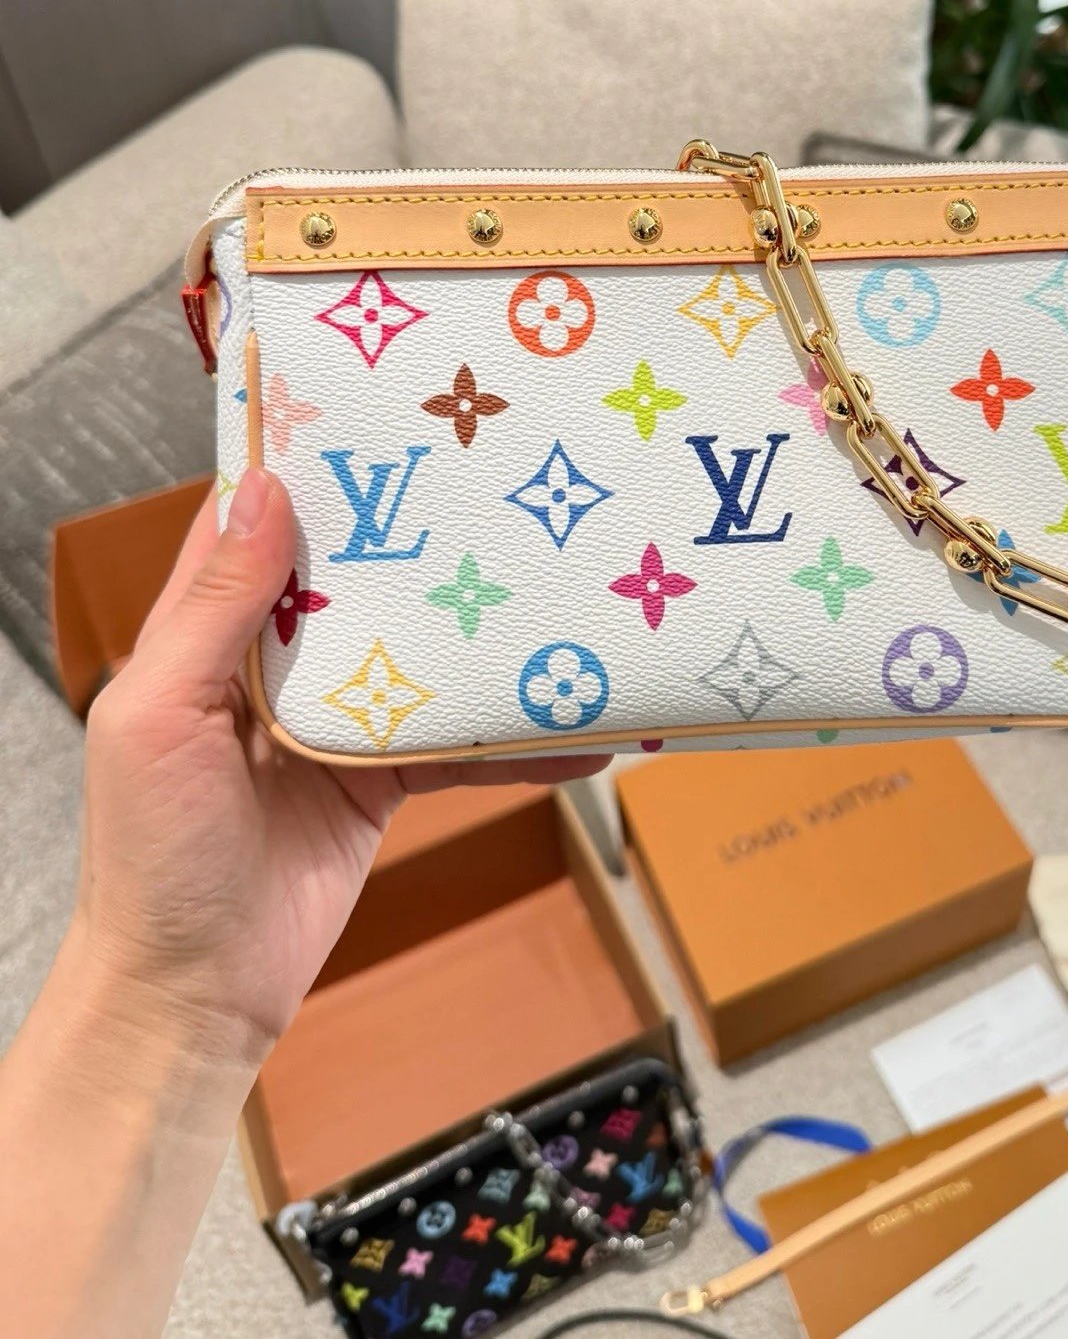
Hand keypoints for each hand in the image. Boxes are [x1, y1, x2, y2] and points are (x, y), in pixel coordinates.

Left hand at [74, 467, 607, 1066]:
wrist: (193, 996)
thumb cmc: (151, 857)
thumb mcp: (159, 716)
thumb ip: (212, 609)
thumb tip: (267, 492)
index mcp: (209, 633)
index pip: (260, 524)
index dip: (310, 465)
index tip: (380, 410)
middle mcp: (275, 663)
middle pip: (359, 573)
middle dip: (421, 532)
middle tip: (499, 477)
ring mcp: (336, 720)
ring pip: (421, 651)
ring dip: (484, 632)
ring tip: (560, 588)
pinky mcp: (382, 780)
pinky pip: (457, 744)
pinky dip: (515, 738)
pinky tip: (577, 728)